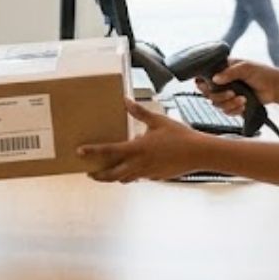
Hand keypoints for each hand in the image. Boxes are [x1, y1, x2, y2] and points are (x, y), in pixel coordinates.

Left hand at [77, 98, 203, 182]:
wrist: (198, 154)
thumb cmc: (179, 135)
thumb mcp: (158, 120)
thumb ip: (139, 112)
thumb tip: (126, 100)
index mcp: (137, 148)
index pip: (109, 151)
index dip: (92, 152)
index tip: (79, 152)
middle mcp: (138, 164)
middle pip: (112, 174)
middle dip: (98, 175)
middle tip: (89, 173)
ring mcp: (147, 173)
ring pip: (124, 179)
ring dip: (113, 177)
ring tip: (106, 173)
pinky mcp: (155, 177)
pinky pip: (138, 178)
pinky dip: (130, 175)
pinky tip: (131, 169)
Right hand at [201, 59, 278, 109]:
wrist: (275, 88)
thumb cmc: (262, 73)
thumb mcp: (246, 68)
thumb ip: (230, 72)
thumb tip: (215, 79)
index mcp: (222, 70)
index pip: (203, 78)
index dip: (203, 85)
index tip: (210, 87)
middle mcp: (222, 82)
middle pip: (208, 94)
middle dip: (219, 96)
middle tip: (232, 93)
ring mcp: (228, 94)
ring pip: (217, 104)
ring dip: (229, 104)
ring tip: (242, 99)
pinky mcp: (234, 104)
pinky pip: (226, 111)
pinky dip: (234, 110)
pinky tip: (243, 105)